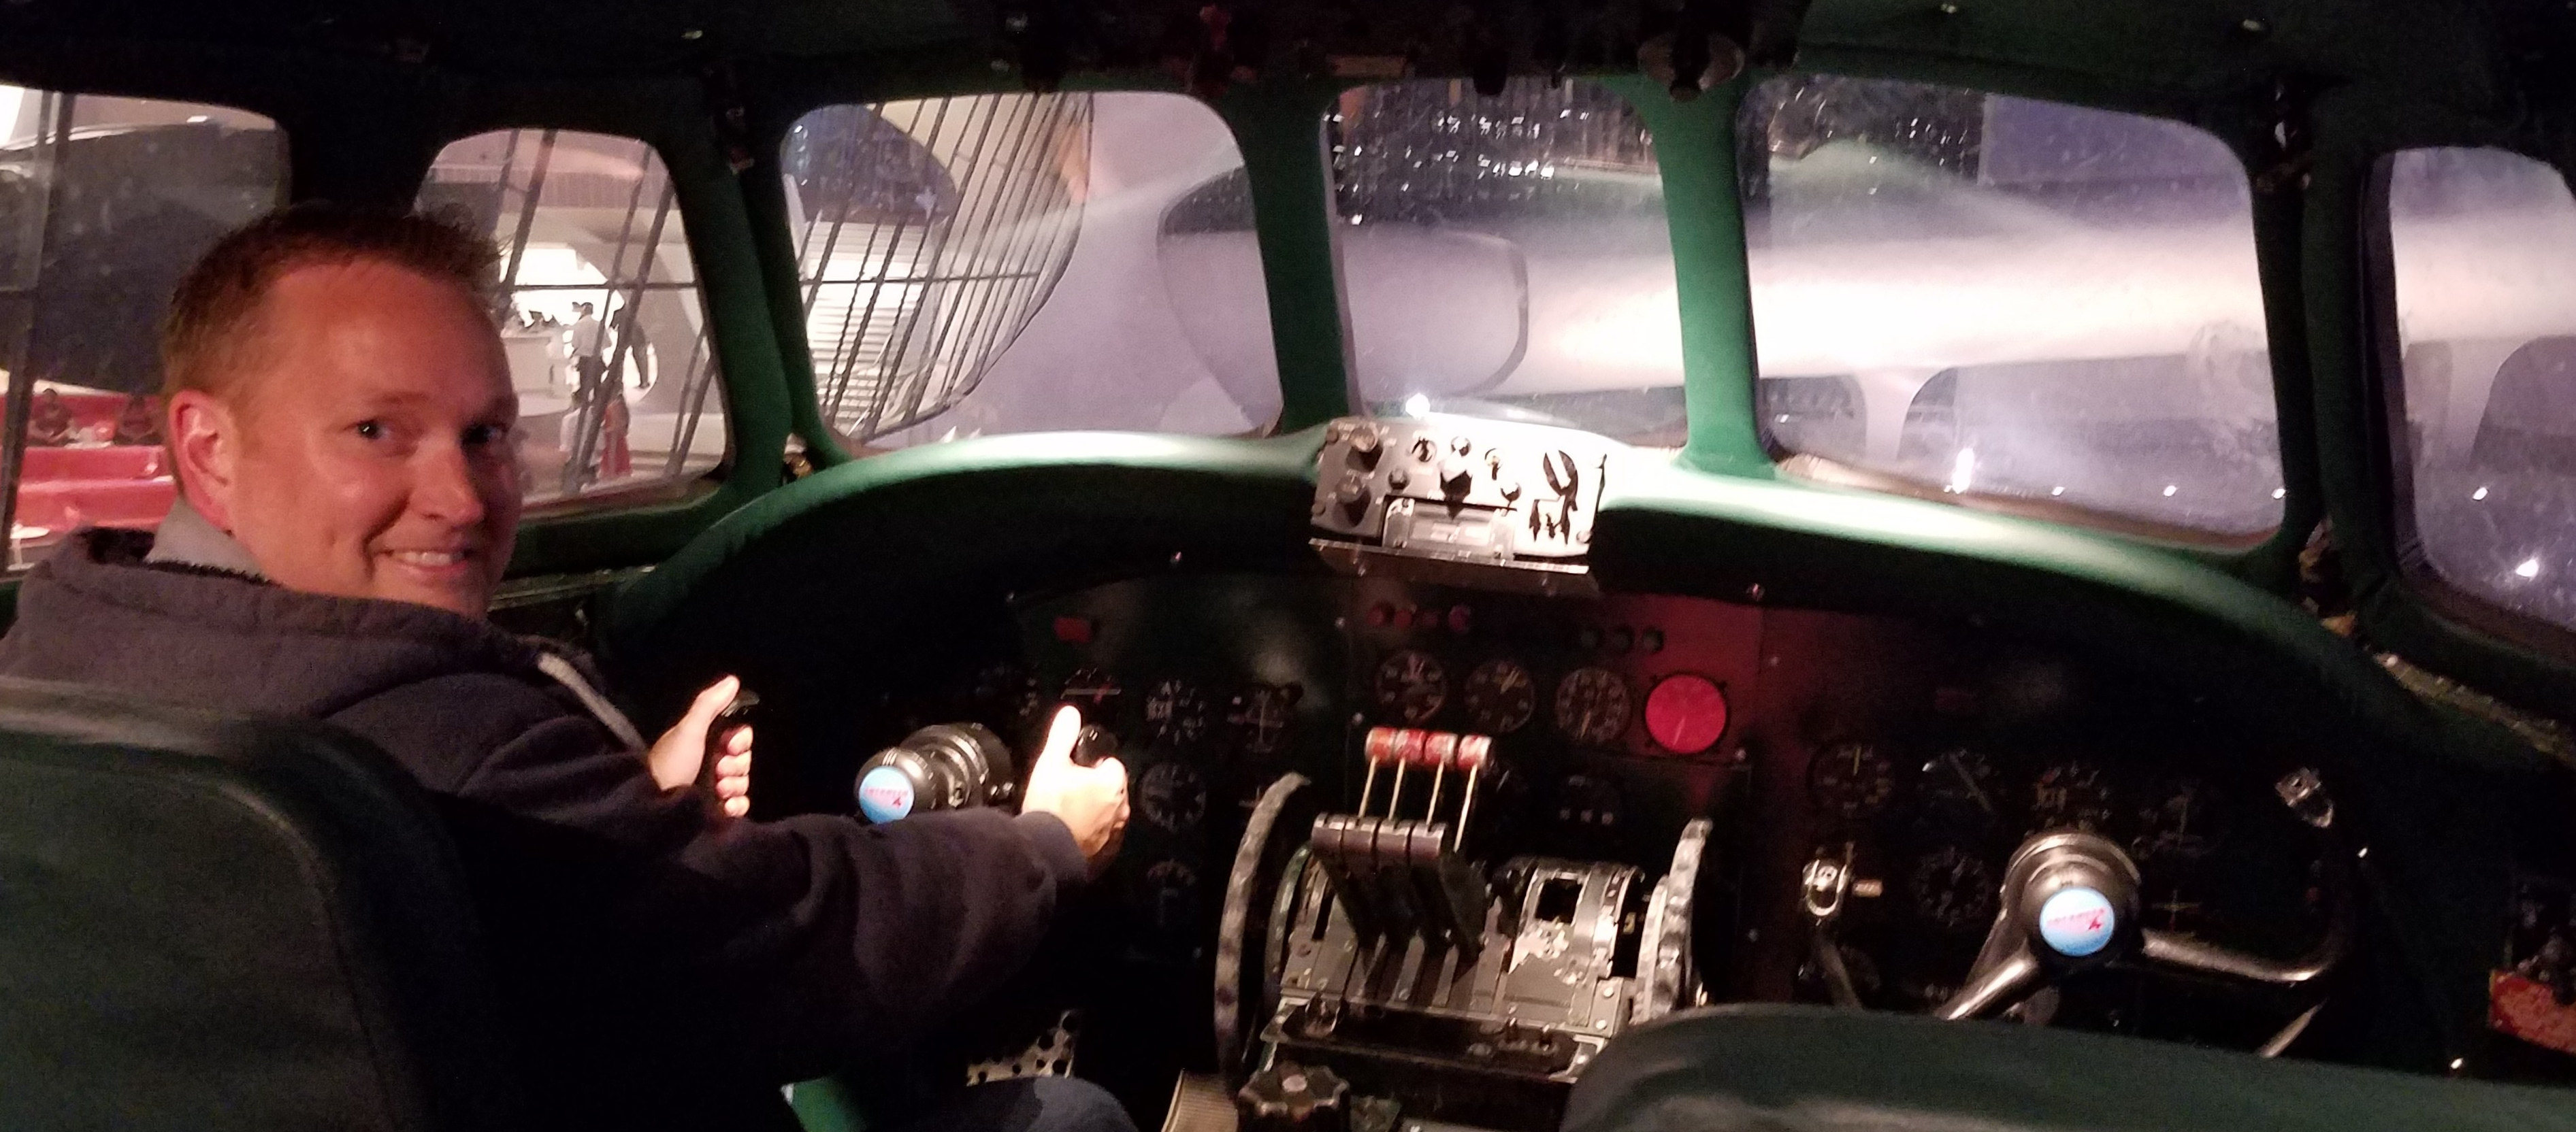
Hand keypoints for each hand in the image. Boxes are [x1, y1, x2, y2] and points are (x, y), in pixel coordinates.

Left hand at [651, 675, 754, 816]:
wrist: (655, 807)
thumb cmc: (671, 764)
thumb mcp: (688, 730)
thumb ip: (709, 704)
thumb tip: (732, 680)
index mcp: (705, 741)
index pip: (740, 736)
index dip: (741, 741)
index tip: (731, 746)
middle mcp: (710, 763)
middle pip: (744, 759)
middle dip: (736, 765)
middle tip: (718, 769)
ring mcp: (713, 787)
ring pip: (743, 782)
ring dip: (735, 785)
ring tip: (718, 789)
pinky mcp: (716, 810)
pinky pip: (739, 804)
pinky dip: (737, 805)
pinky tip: (725, 805)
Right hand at [1019, 705, 1127, 877]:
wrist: (1046, 852)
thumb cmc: (1050, 805)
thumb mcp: (1051, 763)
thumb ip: (1062, 736)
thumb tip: (1070, 713)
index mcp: (1113, 782)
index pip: (1110, 764)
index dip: (1092, 766)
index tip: (1075, 772)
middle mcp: (1122, 808)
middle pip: (1111, 790)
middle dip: (1095, 790)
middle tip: (1068, 794)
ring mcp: (1116, 833)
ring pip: (1109, 815)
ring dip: (1095, 813)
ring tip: (1068, 816)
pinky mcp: (1108, 854)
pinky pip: (1104, 838)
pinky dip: (1093, 835)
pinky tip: (1073, 835)